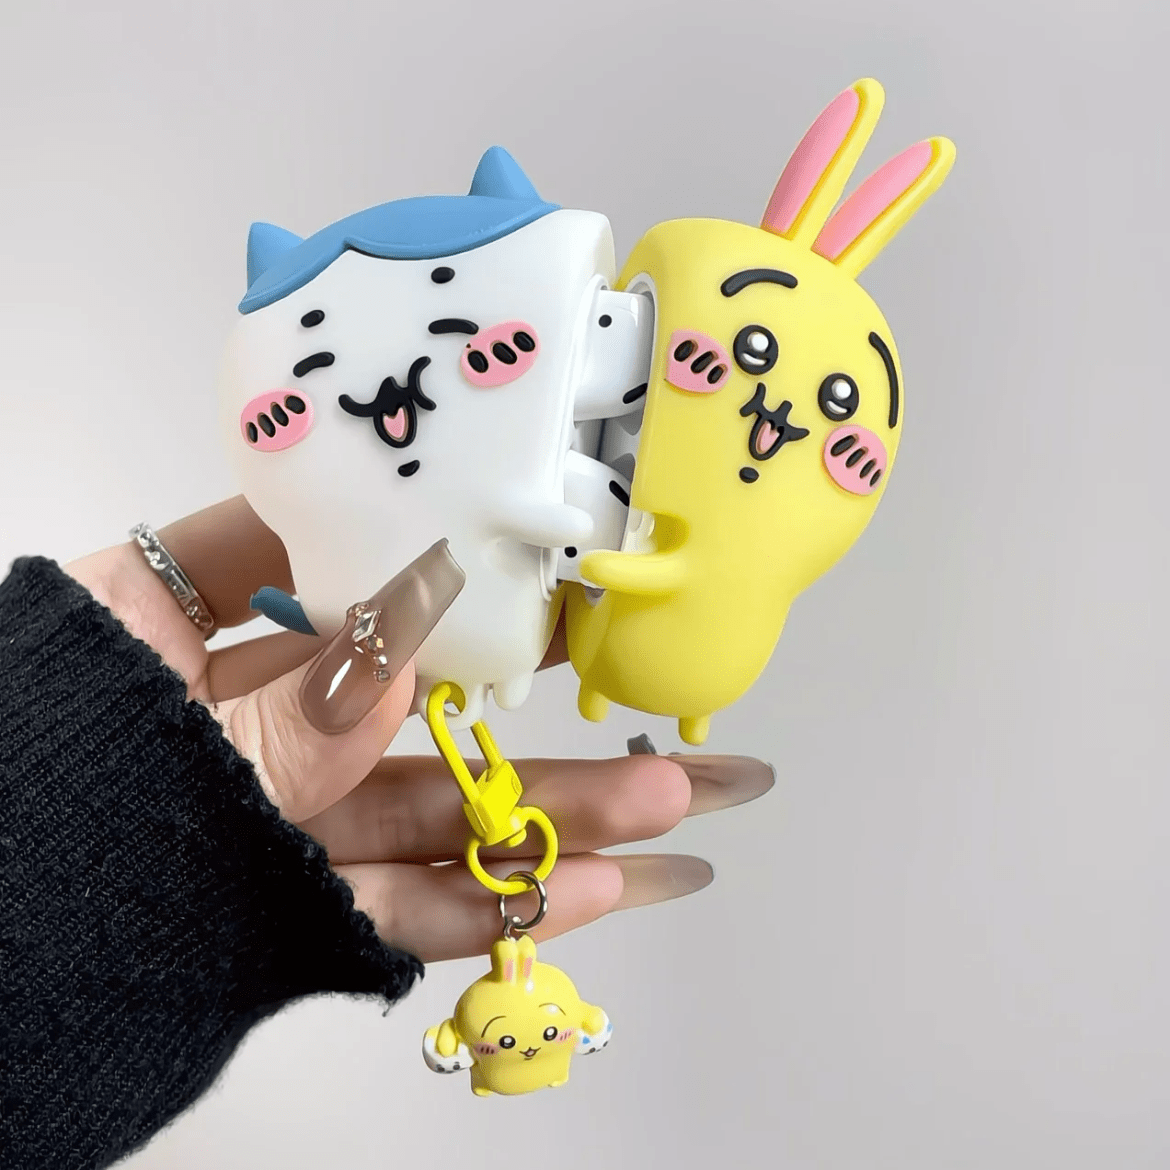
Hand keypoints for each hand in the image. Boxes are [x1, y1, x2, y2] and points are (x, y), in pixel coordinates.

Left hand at [64, 497, 773, 961]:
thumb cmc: (14, 822)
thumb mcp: (140, 745)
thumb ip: (282, 715)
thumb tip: (404, 646)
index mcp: (143, 634)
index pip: (280, 551)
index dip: (393, 534)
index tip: (501, 526)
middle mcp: (216, 720)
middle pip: (391, 694)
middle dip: (523, 694)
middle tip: (625, 670)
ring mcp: (257, 820)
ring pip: (418, 809)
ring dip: (543, 814)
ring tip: (663, 800)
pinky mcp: (281, 912)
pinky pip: (390, 903)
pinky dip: (482, 901)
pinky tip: (584, 886)